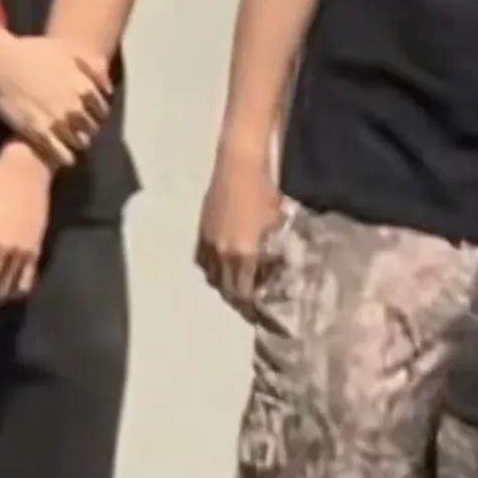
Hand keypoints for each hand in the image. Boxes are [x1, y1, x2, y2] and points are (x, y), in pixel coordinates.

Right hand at [0, 36, 111, 165]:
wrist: (1, 61)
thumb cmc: (33, 51)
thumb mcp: (68, 50)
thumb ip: (92, 68)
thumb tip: (107, 89)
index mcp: (84, 87)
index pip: (102, 110)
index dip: (97, 114)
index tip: (91, 116)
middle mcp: (75, 106)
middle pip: (91, 127)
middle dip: (88, 129)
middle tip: (80, 130)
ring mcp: (57, 120)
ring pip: (78, 142)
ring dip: (77, 143)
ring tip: (70, 142)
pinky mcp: (38, 132)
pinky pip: (59, 153)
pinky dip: (65, 157)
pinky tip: (63, 156)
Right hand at [195, 148, 280, 319]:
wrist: (238, 166)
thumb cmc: (264, 192)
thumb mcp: (276, 225)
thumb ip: (272, 251)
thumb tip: (273, 268)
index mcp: (243, 255)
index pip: (244, 293)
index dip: (250, 306)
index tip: (259, 310)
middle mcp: (222, 254)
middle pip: (226, 289)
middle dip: (237, 299)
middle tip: (248, 302)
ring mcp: (208, 243)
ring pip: (211, 276)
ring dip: (222, 283)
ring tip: (234, 284)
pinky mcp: (201, 231)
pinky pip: (201, 260)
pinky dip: (210, 267)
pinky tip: (219, 265)